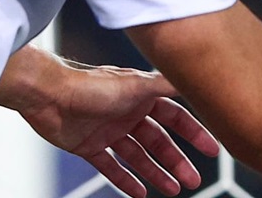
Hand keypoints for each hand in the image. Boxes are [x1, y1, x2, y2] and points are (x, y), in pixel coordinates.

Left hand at [0, 50, 218, 197]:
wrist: (50, 95)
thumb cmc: (93, 85)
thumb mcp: (135, 84)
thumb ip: (166, 83)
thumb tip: (193, 75)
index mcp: (142, 95)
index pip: (175, 117)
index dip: (193, 132)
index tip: (212, 149)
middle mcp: (129, 112)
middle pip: (159, 141)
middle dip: (177, 161)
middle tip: (194, 181)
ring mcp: (110, 130)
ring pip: (138, 157)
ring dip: (155, 174)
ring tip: (173, 192)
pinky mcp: (89, 146)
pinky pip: (111, 167)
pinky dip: (125, 180)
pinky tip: (138, 194)